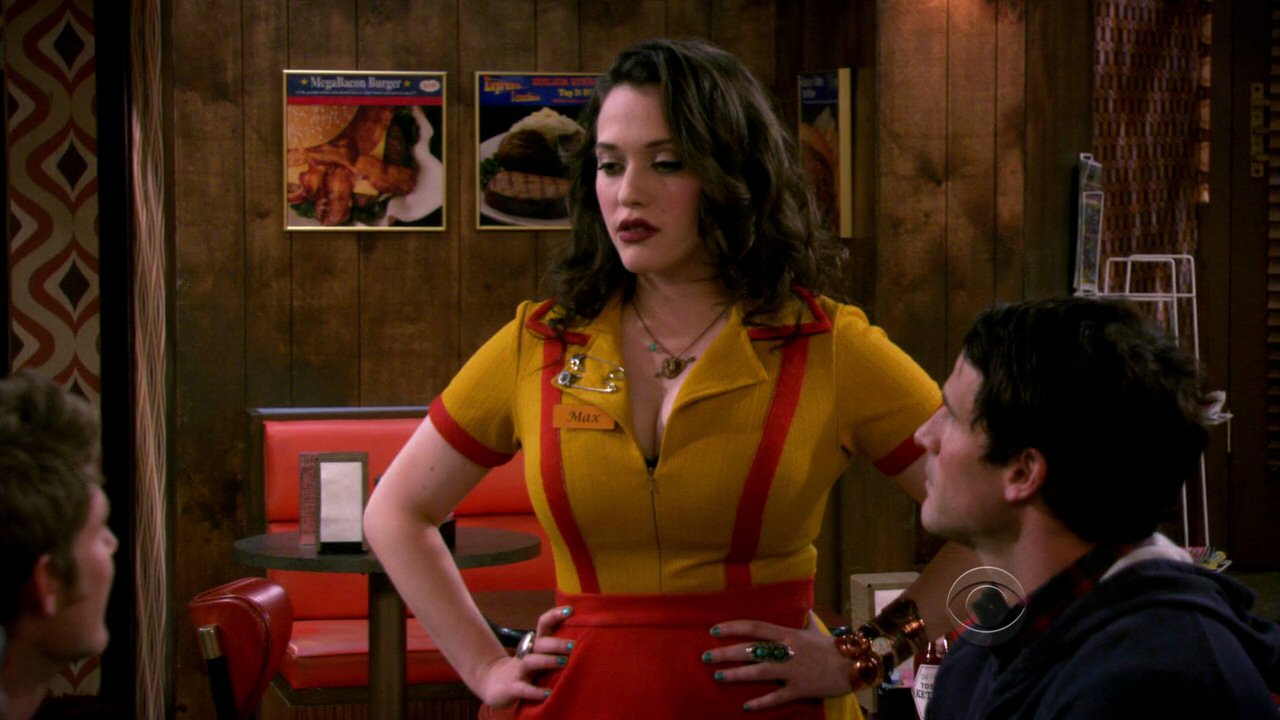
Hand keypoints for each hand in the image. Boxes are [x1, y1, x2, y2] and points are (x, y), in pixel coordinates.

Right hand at [475, 605, 574, 707]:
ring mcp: (518, 670)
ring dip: (547, 661)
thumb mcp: (538, 656)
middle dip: (556, 643)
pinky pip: (524, 689)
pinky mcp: (512, 688)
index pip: (544, 624)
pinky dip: (536, 691)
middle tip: (573, 645)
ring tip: (564, 662)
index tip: (571, 610)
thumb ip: (555, 650)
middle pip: (540, 643)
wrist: (494, 683)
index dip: (555, 615)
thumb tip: (587, 641)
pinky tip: (548, 694)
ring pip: (531, 661)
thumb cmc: (525, 669)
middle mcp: (527, 654)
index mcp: (535, 644)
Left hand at [704, 612, 852, 712]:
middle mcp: (787, 651)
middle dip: (727, 653)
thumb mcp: (814, 630)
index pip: (755, 627)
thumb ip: (803, 620)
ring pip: (759, 672)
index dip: (734, 627)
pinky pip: (777, 697)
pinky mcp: (800, 689)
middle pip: (752, 650)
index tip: (714, 630)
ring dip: (737, 674)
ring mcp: (793, 671)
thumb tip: (802, 608)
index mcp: (788, 634)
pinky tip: (745, 706)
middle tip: (706, 656)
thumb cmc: (832, 646)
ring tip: (718, 676)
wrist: (855, 664)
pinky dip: (761, 703)